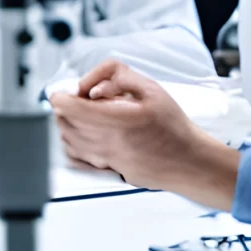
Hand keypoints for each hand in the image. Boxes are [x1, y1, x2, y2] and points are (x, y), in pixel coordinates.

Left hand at [49, 59, 238, 205]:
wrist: (189, 161)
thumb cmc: (174, 128)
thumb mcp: (153, 90)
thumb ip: (121, 78)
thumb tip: (93, 87)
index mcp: (119, 120)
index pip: (72, 109)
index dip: (61, 97)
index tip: (62, 92)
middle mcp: (109, 143)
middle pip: (65, 124)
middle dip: (64, 109)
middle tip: (73, 100)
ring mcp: (107, 160)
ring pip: (68, 142)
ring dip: (66, 125)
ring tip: (78, 115)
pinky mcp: (108, 171)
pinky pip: (77, 160)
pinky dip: (70, 145)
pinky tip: (79, 136)